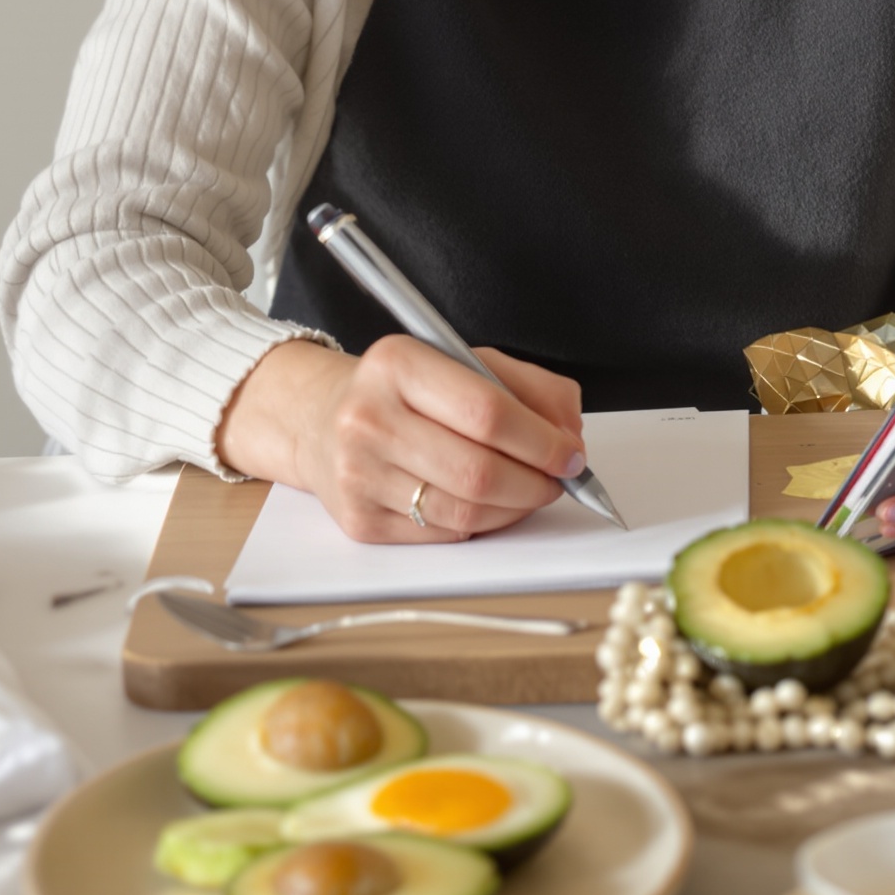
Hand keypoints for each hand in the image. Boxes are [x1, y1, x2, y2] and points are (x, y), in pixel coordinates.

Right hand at [217, 335, 585, 544]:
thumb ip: (530, 387)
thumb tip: (571, 434)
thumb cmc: (404, 390)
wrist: (322, 419)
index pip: (486, 410)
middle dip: (536, 482)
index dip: (542, 440)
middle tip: (559, 478)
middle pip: (478, 470)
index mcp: (397, 363)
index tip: (571, 453)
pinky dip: (482, 524)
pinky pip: (443, 534)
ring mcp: (358, 473)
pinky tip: (489, 504)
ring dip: (516, 508)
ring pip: (464, 511)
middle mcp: (368, 417)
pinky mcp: (358, 520)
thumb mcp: (465, 361)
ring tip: (531, 491)